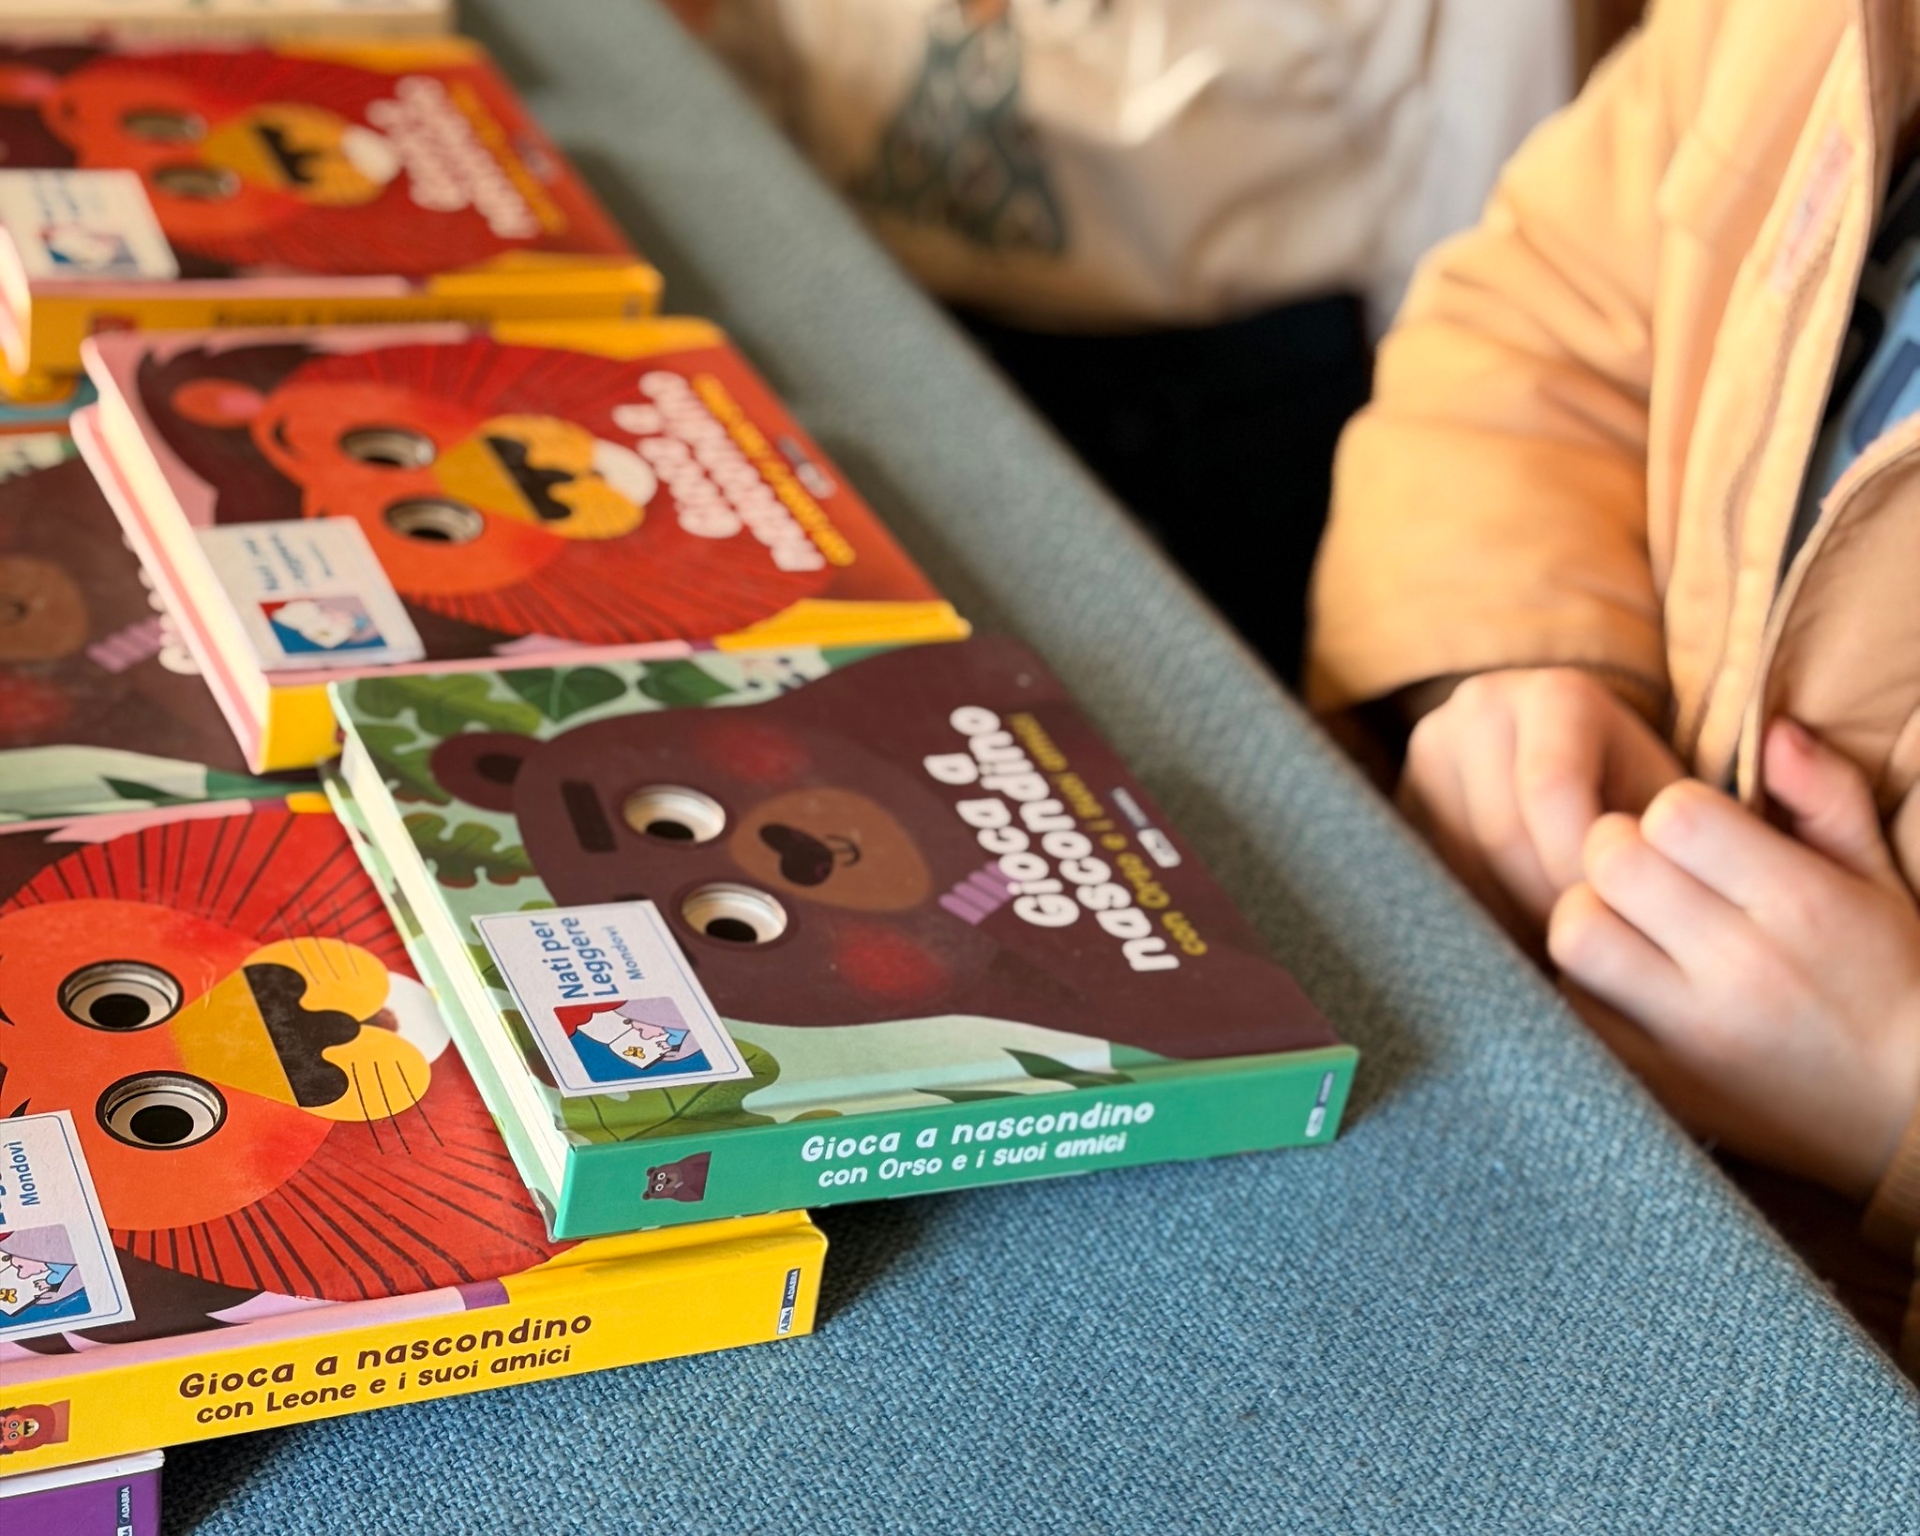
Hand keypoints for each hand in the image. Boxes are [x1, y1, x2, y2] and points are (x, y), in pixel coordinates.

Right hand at [1398, 668, 1683, 945]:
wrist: (1588, 770)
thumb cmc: (1640, 800)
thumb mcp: (1666, 809)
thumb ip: (1658, 844)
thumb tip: (1608, 902)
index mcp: (1556, 694)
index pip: (1551, 789)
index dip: (1579, 866)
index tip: (1615, 919)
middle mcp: (1481, 707)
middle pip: (1498, 831)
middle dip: (1545, 901)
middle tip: (1584, 952)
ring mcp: (1431, 749)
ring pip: (1457, 861)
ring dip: (1508, 918)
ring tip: (1554, 947)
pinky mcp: (1401, 796)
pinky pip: (1427, 872)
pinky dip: (1472, 913)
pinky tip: (1514, 931)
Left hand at [1548, 719, 1919, 1199]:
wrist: (1908, 1116)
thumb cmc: (1891, 978)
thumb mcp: (1879, 881)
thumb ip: (1827, 797)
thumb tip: (1772, 730)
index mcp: (1801, 905)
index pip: (1675, 814)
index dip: (1670, 813)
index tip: (1693, 837)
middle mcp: (1742, 967)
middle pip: (1609, 863)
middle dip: (1617, 852)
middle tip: (1647, 874)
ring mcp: (1692, 1031)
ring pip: (1575, 933)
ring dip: (1588, 916)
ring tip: (1628, 924)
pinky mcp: (1656, 1079)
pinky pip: (1572, 1005)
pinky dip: (1584, 983)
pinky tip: (1626, 979)